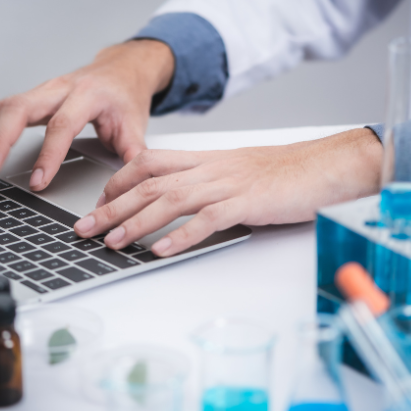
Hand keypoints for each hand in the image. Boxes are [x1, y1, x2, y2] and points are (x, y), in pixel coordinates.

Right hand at [0, 40, 174, 189]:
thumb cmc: (125, 99)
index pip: (62, 125)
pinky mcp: (33, 98)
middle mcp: (60, 89)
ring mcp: (43, 91)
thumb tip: (134, 187)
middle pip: (20, 107)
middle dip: (0, 139)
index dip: (48, 156)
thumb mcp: (135, 126)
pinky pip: (2, 110)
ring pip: (4, 107)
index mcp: (88, 96)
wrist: (121, 71)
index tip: (37, 183)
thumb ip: (133, 155)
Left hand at [73, 128, 383, 256]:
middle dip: (111, 206)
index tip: (98, 201)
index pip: (149, 162)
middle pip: (149, 183)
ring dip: (137, 223)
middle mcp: (210, 168)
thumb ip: (207, 184)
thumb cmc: (285, 173)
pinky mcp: (248, 203)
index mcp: (206, 160)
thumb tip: (177, 206)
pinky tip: (163, 250)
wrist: (326, 167)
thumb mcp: (237, 173)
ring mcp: (228, 184)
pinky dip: (183, 235)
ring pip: (171, 200)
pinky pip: (209, 219)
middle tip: (85, 228)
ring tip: (113, 242)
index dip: (118, 181)